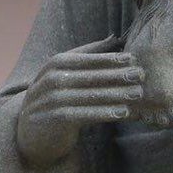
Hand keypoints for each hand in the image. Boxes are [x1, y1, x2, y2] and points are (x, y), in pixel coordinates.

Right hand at [17, 36, 143, 165]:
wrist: (32, 135)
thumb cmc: (55, 101)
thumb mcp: (66, 75)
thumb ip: (87, 57)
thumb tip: (115, 37)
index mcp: (54, 64)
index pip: (86, 59)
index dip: (110, 58)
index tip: (133, 58)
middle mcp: (51, 79)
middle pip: (90, 76)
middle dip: (117, 74)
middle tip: (141, 75)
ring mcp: (51, 99)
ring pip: (90, 95)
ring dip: (116, 94)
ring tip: (137, 94)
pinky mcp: (55, 119)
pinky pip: (85, 114)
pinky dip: (105, 113)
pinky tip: (122, 112)